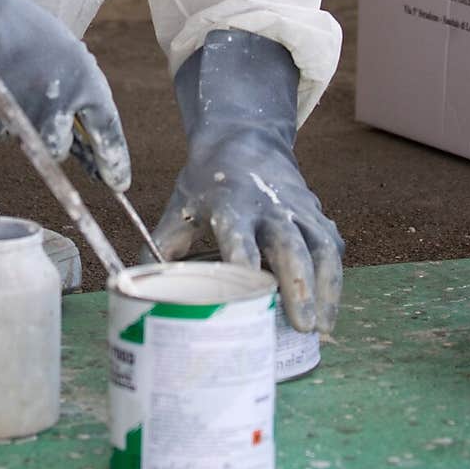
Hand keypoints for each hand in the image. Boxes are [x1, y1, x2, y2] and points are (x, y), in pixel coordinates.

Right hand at [0, 0, 130, 190]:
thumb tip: (88, 136)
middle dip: (51, 137)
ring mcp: (26, 115)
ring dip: (22, 129)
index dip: (114, 161)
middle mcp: (61, 102)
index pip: (107, 132)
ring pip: (28, 145)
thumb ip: (81, 92)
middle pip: (60, 148)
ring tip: (12, 90)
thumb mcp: (67, 55)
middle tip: (37, 109)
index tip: (119, 183)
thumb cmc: (27, 32)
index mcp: (87, 80)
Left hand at [153, 29, 342, 332]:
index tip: (247, 289)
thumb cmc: (206, 186)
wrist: (245, 140)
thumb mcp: (178, 210)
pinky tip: (330, 314)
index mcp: (230, 203)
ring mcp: (298, 210)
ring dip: (324, 288)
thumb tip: (135, 294)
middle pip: (289, 244)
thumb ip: (160, 251)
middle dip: (298, 284)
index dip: (243, 260)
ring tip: (321, 329)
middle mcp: (269, 205)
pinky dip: (334, 281)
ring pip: (320, 248)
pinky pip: (332, 249)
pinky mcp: (317, 217)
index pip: (237, 233)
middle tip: (301, 324)